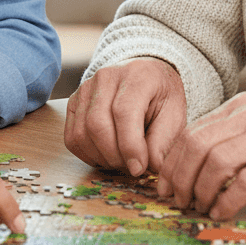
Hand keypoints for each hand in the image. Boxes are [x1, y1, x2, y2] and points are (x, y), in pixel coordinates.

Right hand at [64, 58, 186, 175]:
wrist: (145, 76)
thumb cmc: (160, 96)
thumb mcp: (174, 115)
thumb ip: (163, 141)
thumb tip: (151, 167)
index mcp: (137, 76)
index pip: (124, 112)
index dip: (130, 145)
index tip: (139, 168)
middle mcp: (107, 77)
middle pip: (97, 124)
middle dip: (114, 155)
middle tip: (131, 166)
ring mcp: (86, 88)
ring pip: (82, 133)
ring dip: (100, 157)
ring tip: (120, 160)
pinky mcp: (74, 102)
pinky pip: (72, 137)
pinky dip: (86, 154)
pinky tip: (105, 155)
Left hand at [156, 92, 245, 220]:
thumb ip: (233, 136)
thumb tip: (192, 164)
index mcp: (244, 105)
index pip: (194, 130)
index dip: (174, 161)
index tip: (166, 184)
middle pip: (199, 145)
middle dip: (180, 177)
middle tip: (176, 200)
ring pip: (218, 161)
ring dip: (200, 190)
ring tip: (198, 207)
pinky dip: (228, 200)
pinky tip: (222, 212)